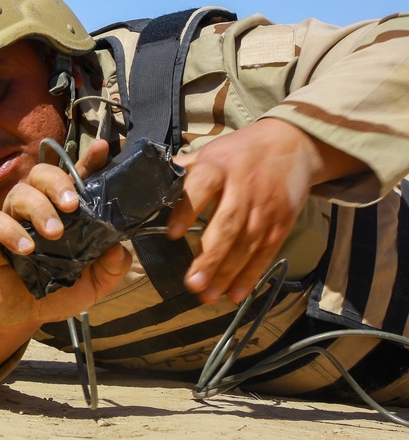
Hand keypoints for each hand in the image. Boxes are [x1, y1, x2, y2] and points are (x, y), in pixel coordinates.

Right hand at [0, 139, 131, 383]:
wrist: (21, 317)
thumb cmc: (56, 293)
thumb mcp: (93, 285)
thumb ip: (111, 268)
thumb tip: (120, 249)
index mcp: (63, 213)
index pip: (75, 177)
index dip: (89, 160)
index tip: (104, 149)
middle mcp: (36, 208)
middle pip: (41, 172)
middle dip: (58, 181)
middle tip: (72, 205)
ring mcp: (12, 220)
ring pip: (19, 192)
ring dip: (39, 208)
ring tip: (54, 234)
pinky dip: (10, 231)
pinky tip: (26, 250)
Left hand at [168, 118, 365, 303]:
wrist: (294, 144)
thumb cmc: (240, 151)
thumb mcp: (210, 152)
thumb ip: (182, 171)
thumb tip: (146, 182)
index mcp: (220, 167)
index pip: (202, 187)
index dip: (187, 210)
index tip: (172, 234)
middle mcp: (244, 188)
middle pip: (228, 225)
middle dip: (210, 257)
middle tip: (192, 283)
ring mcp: (265, 208)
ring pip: (246, 245)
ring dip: (227, 273)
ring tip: (207, 296)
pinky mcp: (282, 223)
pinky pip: (265, 253)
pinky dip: (251, 275)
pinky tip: (235, 294)